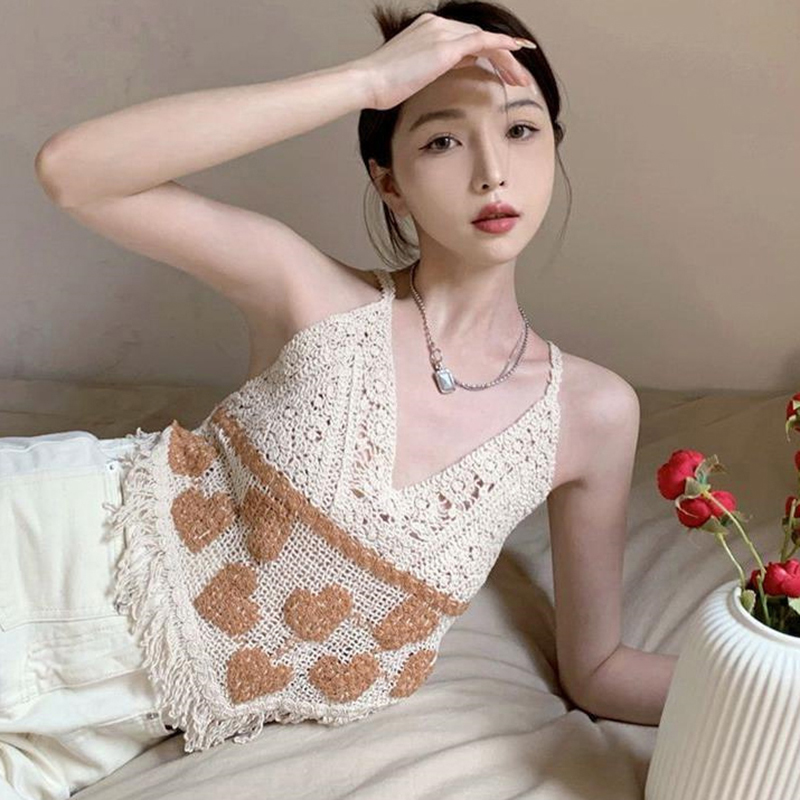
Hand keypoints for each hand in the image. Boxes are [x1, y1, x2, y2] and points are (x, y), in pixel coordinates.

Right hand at [357, 12, 534, 110]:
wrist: (368, 82)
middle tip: (520, 78)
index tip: (503, 68)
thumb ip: (441, 65)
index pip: (467, 39)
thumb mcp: (416, 74)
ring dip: (508, 59)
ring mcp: (441, 32)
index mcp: (428, 29)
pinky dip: (502, 46)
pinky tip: (518, 52)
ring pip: (485, 40)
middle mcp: (437, 24)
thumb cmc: (383, 85)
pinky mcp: (445, 46)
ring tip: (522, 79)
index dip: (488, 53)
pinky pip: (482, 41)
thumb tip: (465, 65)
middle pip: (480, 38)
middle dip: (504, 59)